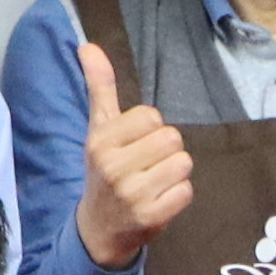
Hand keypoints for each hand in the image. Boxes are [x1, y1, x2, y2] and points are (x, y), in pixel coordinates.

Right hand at [71, 42, 192, 269]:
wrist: (99, 229)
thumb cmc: (103, 170)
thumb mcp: (98, 129)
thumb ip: (99, 87)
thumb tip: (88, 45)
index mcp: (101, 142)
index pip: (151, 116)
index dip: (150, 128)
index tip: (135, 144)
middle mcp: (113, 167)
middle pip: (172, 138)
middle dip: (166, 150)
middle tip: (147, 165)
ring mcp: (132, 194)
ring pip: (183, 163)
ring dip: (174, 172)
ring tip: (154, 182)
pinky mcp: (151, 217)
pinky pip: (187, 191)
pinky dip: (178, 195)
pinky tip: (159, 200)